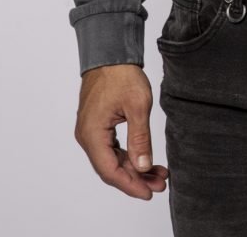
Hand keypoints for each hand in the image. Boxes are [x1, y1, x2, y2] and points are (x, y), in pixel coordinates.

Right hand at [74, 63, 168, 199]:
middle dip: (136, 178)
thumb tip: (143, 166)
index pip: (109, 171)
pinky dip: (127, 155)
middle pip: (110, 168)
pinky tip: (144, 159)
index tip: (149, 193)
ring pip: (111, 159)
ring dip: (133, 167)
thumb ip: (140, 138)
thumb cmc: (122, 74)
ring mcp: (90, 131)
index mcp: (92, 134)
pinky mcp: (97, 125)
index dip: (130, 185)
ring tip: (158, 173)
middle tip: (160, 183)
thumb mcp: (138, 106)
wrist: (110, 52)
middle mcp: (86, 136)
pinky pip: (110, 148)